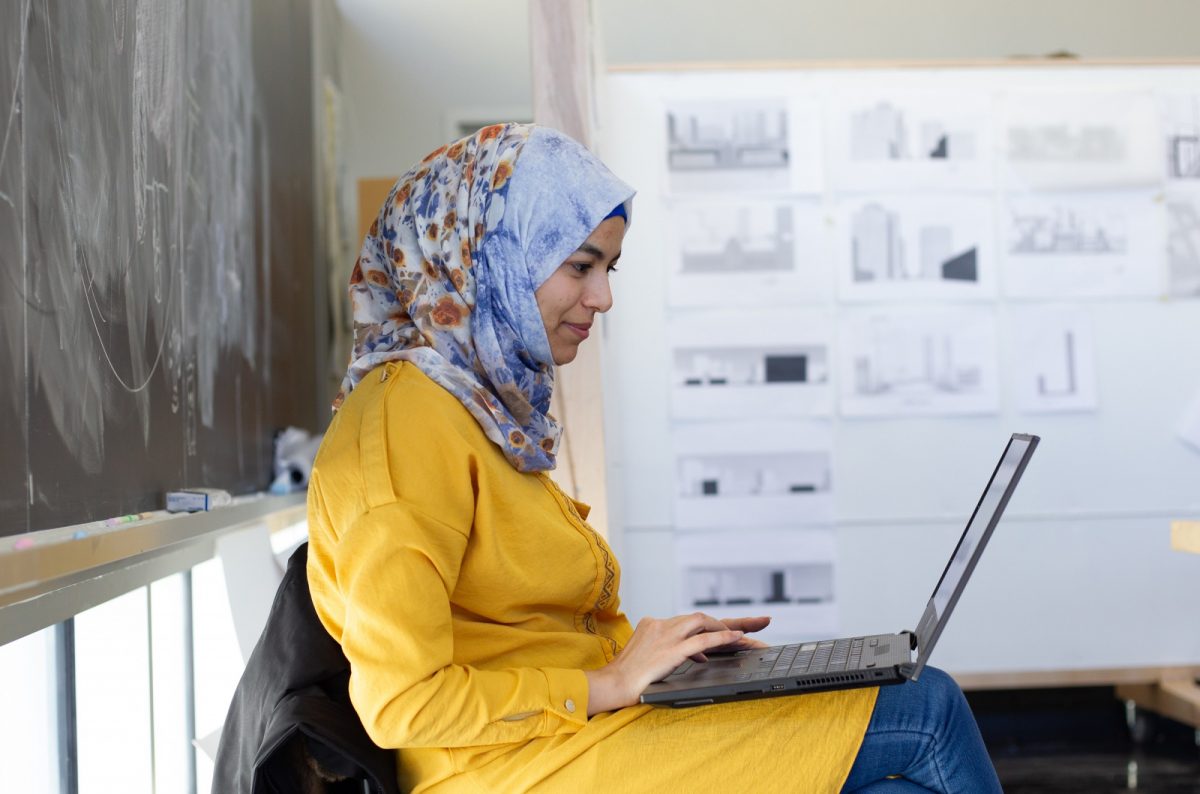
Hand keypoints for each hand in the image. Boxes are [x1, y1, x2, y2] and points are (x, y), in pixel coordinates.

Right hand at [583, 613, 770, 714]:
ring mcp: (665, 634)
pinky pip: (701, 640)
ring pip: (703, 623)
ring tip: (751, 634)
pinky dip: (722, 637)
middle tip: (762, 619)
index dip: (715, 623)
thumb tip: (700, 654)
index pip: (690, 622)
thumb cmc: (629, 678)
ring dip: (729, 628)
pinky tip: (738, 638)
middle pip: (701, 618)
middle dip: (732, 620)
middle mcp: (660, 624)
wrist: (611, 685)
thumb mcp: (653, 659)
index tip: (736, 627)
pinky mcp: (670, 649)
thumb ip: (675, 652)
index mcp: (654, 624)